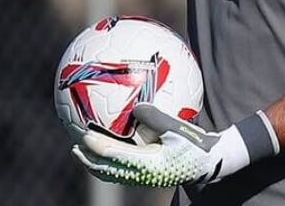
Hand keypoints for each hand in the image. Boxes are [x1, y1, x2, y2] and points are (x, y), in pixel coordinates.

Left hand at [71, 103, 224, 187]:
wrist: (210, 162)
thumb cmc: (196, 143)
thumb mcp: (178, 128)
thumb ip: (156, 117)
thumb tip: (135, 107)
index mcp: (150, 164)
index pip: (116, 156)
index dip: (98, 148)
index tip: (84, 137)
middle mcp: (144, 174)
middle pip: (109, 170)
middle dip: (89, 160)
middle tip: (74, 147)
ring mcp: (144, 177)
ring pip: (112, 173)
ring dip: (95, 164)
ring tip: (80, 153)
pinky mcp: (147, 175)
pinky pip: (121, 171)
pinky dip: (107, 163)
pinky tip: (102, 152)